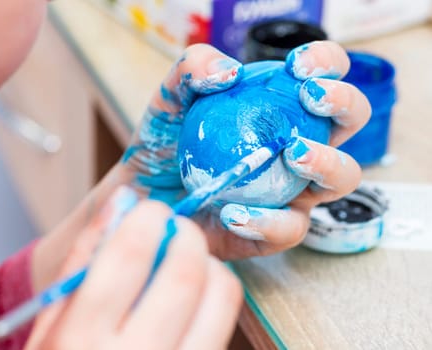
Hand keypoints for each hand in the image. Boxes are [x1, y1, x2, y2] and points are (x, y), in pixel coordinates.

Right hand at [25, 188, 242, 348]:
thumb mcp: (51, 322)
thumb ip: (83, 257)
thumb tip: (121, 201)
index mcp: (83, 339)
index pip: (130, 255)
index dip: (148, 218)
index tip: (151, 211)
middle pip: (186, 272)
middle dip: (187, 234)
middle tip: (175, 230)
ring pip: (221, 296)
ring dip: (209, 264)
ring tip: (187, 263)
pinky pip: (225, 322)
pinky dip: (215, 295)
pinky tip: (193, 299)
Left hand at [120, 42, 370, 258]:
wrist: (147, 193)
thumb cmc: (166, 142)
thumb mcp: (171, 97)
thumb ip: (194, 69)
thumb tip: (230, 72)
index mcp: (281, 108)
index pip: (324, 73)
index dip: (326, 61)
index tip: (297, 66)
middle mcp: (298, 145)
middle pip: (349, 121)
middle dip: (344, 104)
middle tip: (311, 99)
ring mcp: (291, 190)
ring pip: (341, 179)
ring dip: (326, 163)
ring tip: (292, 154)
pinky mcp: (271, 230)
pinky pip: (289, 229)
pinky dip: (266, 220)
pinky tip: (232, 212)